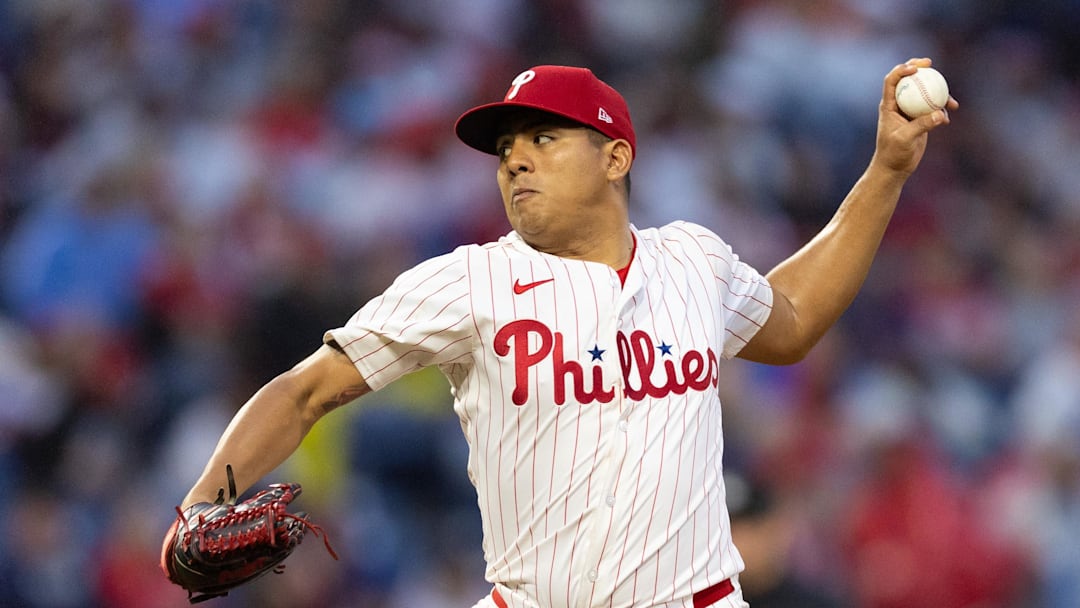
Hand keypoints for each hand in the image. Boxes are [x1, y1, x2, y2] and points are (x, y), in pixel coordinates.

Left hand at [871, 57, 958, 175]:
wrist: (895, 168)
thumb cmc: (893, 154)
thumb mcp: (905, 139)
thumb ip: (921, 125)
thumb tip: (940, 114)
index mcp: (889, 106)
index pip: (892, 81)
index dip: (901, 70)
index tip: (915, 68)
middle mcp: (899, 105)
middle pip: (908, 80)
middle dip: (918, 68)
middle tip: (930, 64)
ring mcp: (910, 111)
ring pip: (924, 93)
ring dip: (938, 92)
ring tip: (951, 101)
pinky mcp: (920, 120)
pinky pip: (933, 108)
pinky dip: (942, 110)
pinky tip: (949, 117)